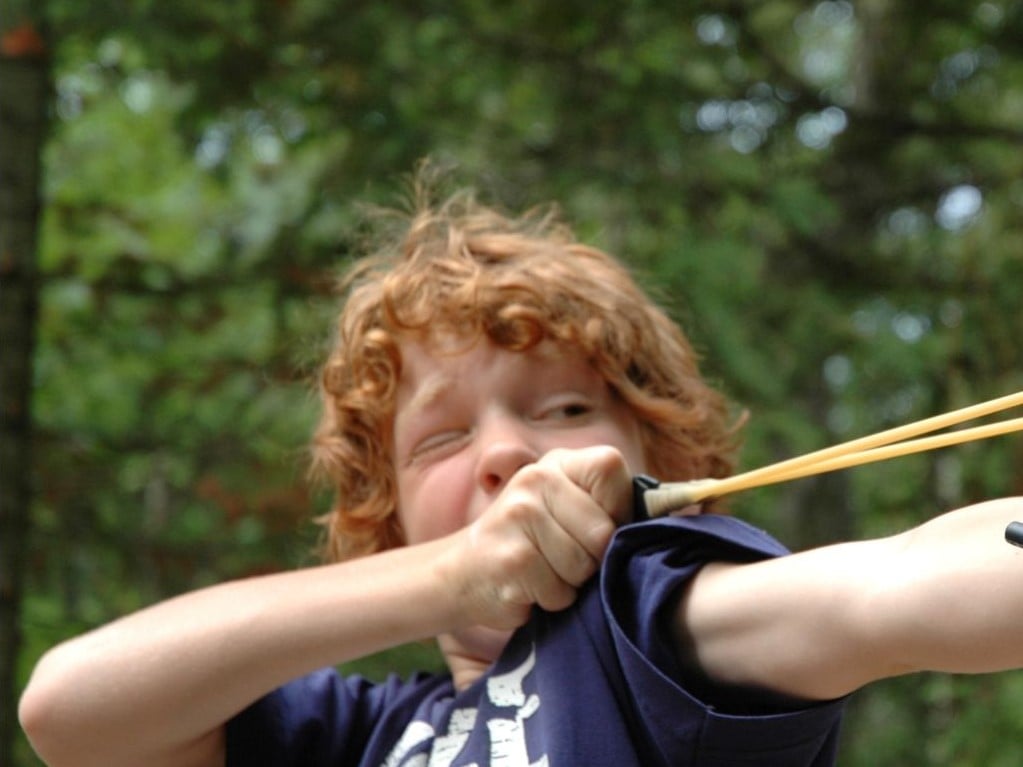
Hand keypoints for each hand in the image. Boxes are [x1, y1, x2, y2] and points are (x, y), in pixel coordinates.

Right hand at [441, 445, 633, 631]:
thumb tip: (688, 507)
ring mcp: (519, 516)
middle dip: (592, 559)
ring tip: (543, 571)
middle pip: (603, 531)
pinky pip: (561, 592)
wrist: (462, 572)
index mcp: (556, 464)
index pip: (612, 468)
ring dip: (570, 582)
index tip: (598, 526)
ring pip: (584, 566)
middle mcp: (535, 480)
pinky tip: (528, 587)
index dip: (617, 507)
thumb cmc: (529, 543)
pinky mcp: (512, 558)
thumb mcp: (565, 508)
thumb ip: (612, 505)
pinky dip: (551, 600)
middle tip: (561, 557)